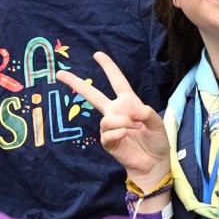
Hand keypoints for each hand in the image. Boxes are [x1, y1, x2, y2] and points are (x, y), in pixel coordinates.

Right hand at [55, 51, 170, 190]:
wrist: (154, 163)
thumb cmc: (157, 141)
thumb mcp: (158, 123)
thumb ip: (147, 113)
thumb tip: (131, 113)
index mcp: (128, 102)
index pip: (117, 81)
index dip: (108, 67)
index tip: (98, 55)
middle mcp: (116, 112)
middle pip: (93, 95)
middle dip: (76, 83)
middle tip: (60, 74)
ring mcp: (111, 127)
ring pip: (106, 119)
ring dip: (120, 122)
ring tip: (133, 129)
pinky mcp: (108, 142)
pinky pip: (107, 134)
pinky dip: (117, 133)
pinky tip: (126, 135)